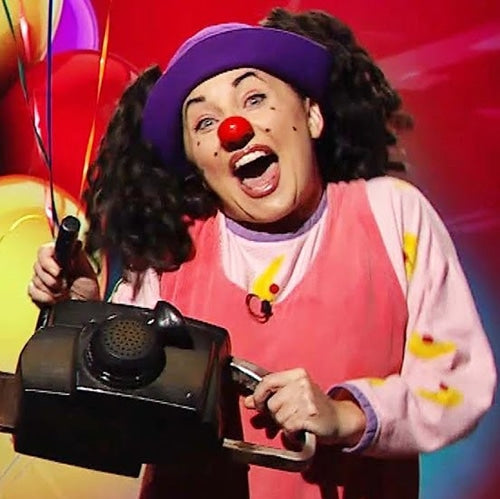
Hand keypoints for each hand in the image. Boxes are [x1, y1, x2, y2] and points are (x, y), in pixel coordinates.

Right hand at [28, 241, 99, 305]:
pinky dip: (43, 296)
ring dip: (50, 289)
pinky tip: (54, 299)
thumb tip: (73, 244)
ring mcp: (43, 278)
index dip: (48, 261)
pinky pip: (31, 291)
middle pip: (38, 266)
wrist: (85, 308)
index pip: (45, 250)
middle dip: (51, 279)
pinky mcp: (38, 291)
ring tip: (63, 292)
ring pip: (35, 279)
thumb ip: (77, 256)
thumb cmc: (89, 290)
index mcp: (62, 256)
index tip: (58, 272)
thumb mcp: (86, 270)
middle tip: (64, 285)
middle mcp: (51, 265)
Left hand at [243, 368, 365, 446]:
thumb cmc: (313, 406)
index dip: (258, 396)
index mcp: (297, 374)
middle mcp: (302, 383)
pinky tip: (300, 428)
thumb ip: (270, 396)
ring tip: (296, 421)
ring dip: (284, 424)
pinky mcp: (310, 415)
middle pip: (271, 403)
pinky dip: (291, 432)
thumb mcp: (292, 395)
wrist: (339, 419)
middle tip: (287, 415)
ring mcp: (307, 398)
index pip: (267, 381)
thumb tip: (247, 402)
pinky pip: (288, 427)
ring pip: (278, 417)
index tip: (257, 405)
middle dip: (275, 414)